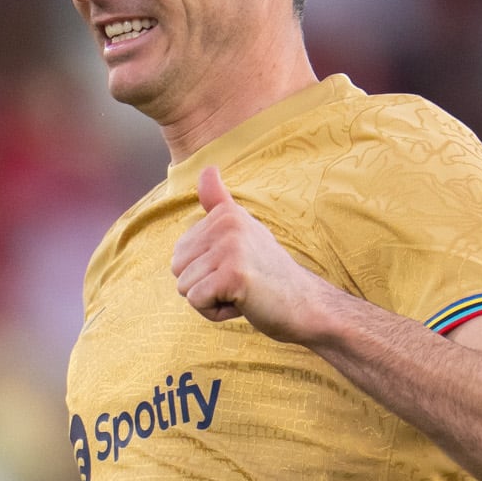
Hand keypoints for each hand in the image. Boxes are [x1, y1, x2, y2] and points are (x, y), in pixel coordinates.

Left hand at [171, 167, 334, 342]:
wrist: (304, 304)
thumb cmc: (269, 274)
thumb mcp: (244, 231)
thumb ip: (219, 203)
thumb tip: (208, 168)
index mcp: (226, 213)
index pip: (180, 252)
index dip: (203, 271)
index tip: (236, 268)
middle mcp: (227, 224)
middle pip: (177, 268)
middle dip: (202, 286)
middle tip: (238, 283)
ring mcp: (231, 248)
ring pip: (184, 287)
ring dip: (210, 300)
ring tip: (241, 292)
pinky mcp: (233, 274)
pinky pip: (196, 300)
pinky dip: (215, 312)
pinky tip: (243, 303)